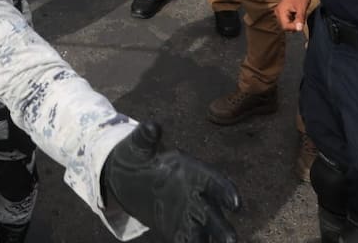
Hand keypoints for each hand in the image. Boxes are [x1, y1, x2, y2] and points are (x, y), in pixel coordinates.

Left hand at [103, 121, 240, 242]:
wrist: (123, 174)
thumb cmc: (136, 155)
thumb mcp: (138, 145)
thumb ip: (146, 138)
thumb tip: (151, 126)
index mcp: (190, 170)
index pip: (212, 180)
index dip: (224, 190)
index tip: (235, 203)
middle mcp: (193, 193)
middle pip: (211, 211)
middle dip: (221, 226)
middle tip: (231, 240)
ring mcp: (185, 212)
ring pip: (202, 229)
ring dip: (209, 240)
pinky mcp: (173, 227)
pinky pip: (184, 238)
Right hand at [275, 0, 310, 32]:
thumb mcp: (301, 8)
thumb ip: (299, 19)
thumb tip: (299, 30)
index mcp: (281, 11)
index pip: (285, 27)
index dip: (294, 28)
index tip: (301, 24)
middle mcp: (277, 12)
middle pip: (284, 26)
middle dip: (293, 26)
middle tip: (301, 19)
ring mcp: (279, 12)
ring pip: (286, 24)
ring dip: (294, 23)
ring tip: (299, 15)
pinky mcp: (282, 11)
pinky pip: (287, 20)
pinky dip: (293, 20)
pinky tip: (297, 14)